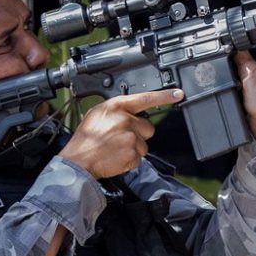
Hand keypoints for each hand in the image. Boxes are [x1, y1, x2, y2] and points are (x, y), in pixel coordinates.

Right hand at [59, 88, 182, 178]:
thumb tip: (131, 112)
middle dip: (139, 134)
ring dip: (134, 149)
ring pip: (144, 144)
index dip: (164, 96)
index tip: (178, 94)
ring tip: (115, 149)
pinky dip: (130, 160)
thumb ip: (117, 111)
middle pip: (148, 127)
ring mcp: (130, 136)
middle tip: (121, 139)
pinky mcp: (133, 153)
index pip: (145, 98)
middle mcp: (125, 119)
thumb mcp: (97, 115)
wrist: (77, 161)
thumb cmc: (85, 139)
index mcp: (116, 107)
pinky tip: (116, 157)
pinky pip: (139, 158)